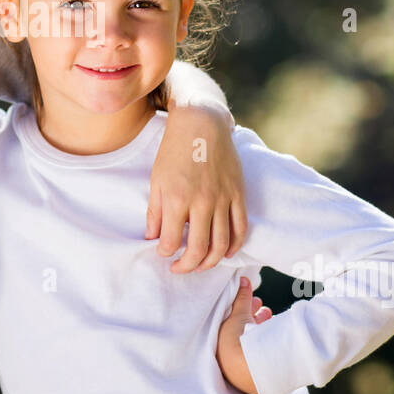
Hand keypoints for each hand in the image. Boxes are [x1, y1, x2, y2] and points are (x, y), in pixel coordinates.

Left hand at [147, 104, 247, 272]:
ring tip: (201, 265)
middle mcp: (202, 202)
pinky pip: (240, 228)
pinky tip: (226, 253)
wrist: (201, 124)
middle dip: (188, 266)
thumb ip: (155, 212)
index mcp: (177, 198)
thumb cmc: (174, 151)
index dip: (166, 253)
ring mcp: (223, 199)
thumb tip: (152, 238)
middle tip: (180, 268)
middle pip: (199, 249)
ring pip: (222, 244)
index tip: (163, 253)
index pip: (171, 242)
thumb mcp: (156, 180)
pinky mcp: (238, 194)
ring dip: (211, 262)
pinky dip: (234, 246)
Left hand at [216, 277, 270, 393]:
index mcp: (218, 342)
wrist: (248, 370)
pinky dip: (265, 341)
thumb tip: (243, 279)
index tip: (254, 301)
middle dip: (252, 316)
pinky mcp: (253, 373)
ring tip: (269, 314)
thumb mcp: (239, 314)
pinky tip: (275, 331)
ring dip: (260, 327)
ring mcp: (240, 366)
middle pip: (240, 332)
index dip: (242, 310)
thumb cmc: (237, 340)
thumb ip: (242, 298)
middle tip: (262, 306)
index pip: (231, 322)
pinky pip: (257, 353)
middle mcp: (227, 355)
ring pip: (249, 343)